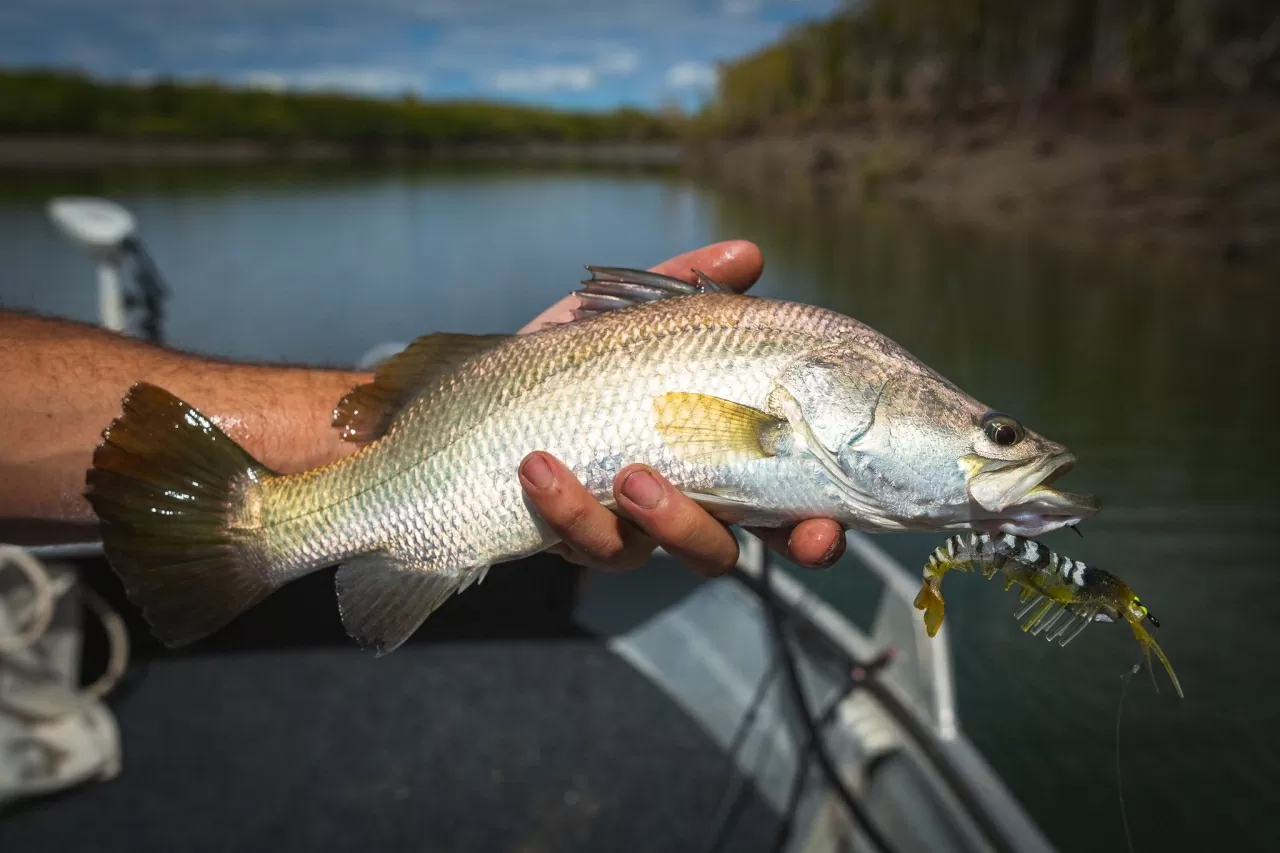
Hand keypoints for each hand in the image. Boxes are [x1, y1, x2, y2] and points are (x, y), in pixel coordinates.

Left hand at [517, 240, 844, 576]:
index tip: (824, 529)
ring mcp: (622, 527)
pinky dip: (563, 504)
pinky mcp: (569, 534)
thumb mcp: (636, 315)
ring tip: (629, 475)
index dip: (812, 534)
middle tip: (720, 511)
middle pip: (718, 551)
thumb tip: (748, 255)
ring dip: (653, 519)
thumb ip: (692, 288)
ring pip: (645, 552)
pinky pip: (578, 540)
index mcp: (714, 464)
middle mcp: (677, 506)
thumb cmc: (581, 356)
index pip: (781, 513)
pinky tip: (538, 465)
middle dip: (724, 539)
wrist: (490, 392)